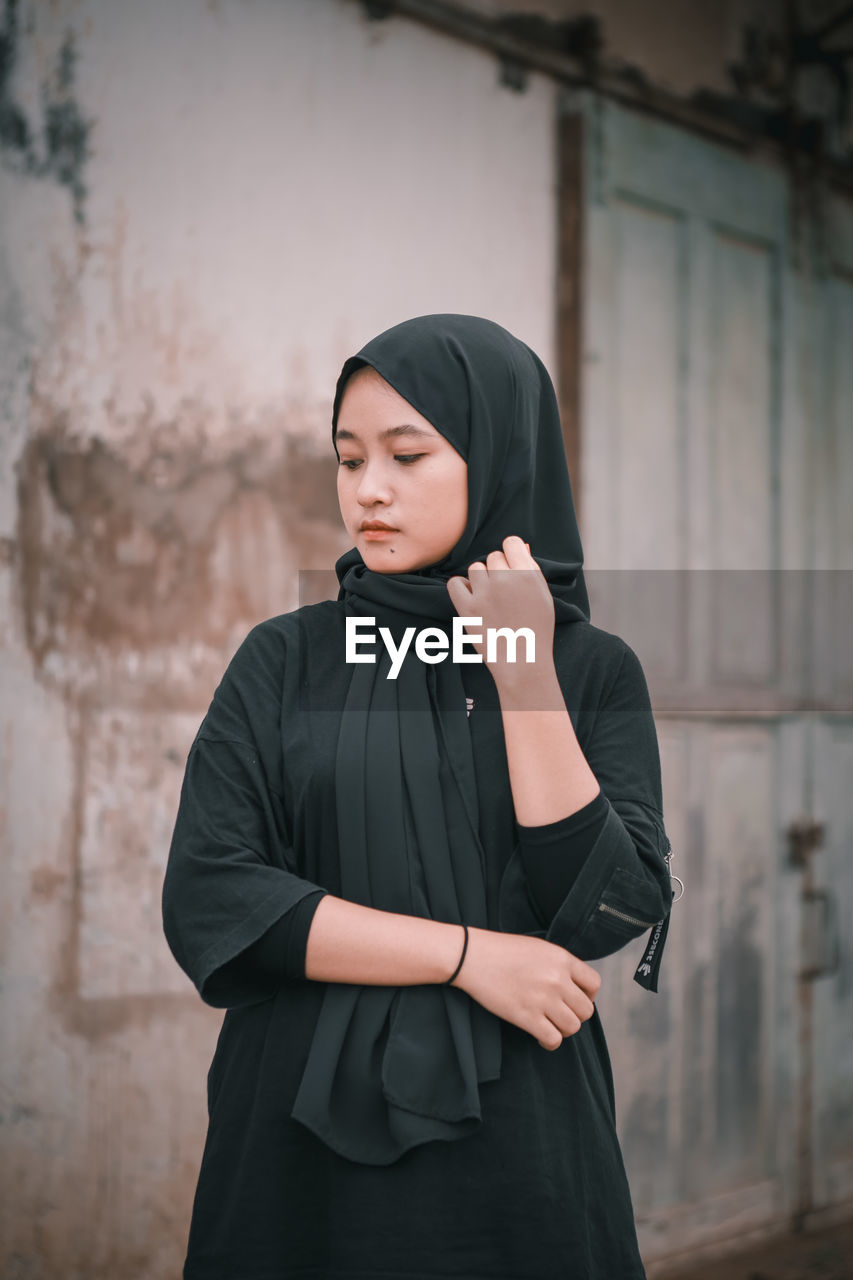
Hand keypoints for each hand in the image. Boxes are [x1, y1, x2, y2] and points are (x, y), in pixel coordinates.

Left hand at [446, 535, 554, 688]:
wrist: (523, 662)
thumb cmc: (536, 629)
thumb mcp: (543, 595)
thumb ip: (531, 568)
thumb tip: (519, 547)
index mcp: (526, 574)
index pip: (510, 543)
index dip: (511, 554)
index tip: (512, 568)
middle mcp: (505, 580)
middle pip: (493, 556)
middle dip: (498, 570)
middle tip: (504, 592)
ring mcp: (484, 594)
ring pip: (475, 567)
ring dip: (481, 579)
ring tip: (490, 598)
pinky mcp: (467, 609)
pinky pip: (455, 583)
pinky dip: (461, 588)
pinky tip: (472, 598)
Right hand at [451, 926, 600, 1050]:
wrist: (472, 956)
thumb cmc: (502, 951)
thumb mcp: (538, 948)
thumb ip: (559, 965)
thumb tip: (575, 986)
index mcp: (562, 958)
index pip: (594, 984)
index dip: (588, 996)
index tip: (574, 999)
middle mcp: (557, 979)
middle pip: (586, 1011)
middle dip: (575, 1015)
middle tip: (559, 1014)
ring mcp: (543, 998)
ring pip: (573, 1027)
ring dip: (563, 1030)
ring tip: (549, 1024)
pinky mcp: (526, 1016)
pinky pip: (553, 1039)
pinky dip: (549, 1042)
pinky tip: (539, 1034)